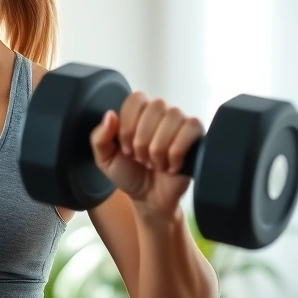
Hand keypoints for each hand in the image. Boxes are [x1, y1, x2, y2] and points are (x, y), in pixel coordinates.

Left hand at [89, 92, 203, 217]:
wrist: (149, 198)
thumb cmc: (129, 174)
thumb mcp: (105, 159)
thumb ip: (100, 137)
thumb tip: (110, 115)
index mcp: (138, 112)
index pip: (135, 99)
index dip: (128, 125)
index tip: (125, 148)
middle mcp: (161, 112)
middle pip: (155, 107)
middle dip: (143, 140)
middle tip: (140, 159)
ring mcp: (181, 123)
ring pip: (173, 117)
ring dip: (159, 148)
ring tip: (154, 164)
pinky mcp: (197, 136)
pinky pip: (191, 128)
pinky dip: (177, 152)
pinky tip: (171, 166)